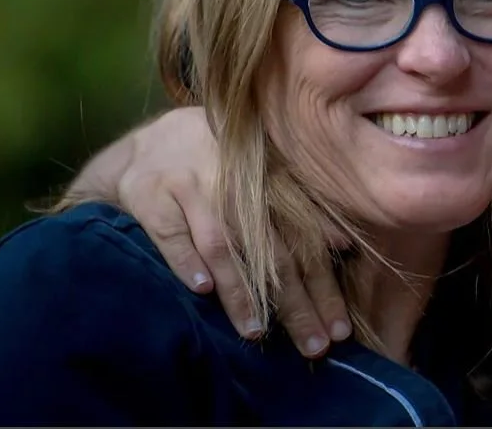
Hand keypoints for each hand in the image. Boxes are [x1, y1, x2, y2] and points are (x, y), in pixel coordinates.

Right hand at [114, 106, 350, 355]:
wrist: (148, 145)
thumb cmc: (218, 169)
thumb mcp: (262, 179)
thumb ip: (302, 209)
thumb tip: (342, 245)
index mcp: (270, 181)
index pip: (306, 242)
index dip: (324, 287)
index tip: (340, 329)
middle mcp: (236, 183)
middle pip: (272, 251)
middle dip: (295, 303)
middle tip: (313, 345)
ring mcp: (192, 187)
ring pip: (221, 245)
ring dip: (240, 291)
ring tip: (256, 331)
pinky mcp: (151, 195)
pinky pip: (171, 234)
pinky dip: (186, 262)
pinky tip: (201, 291)